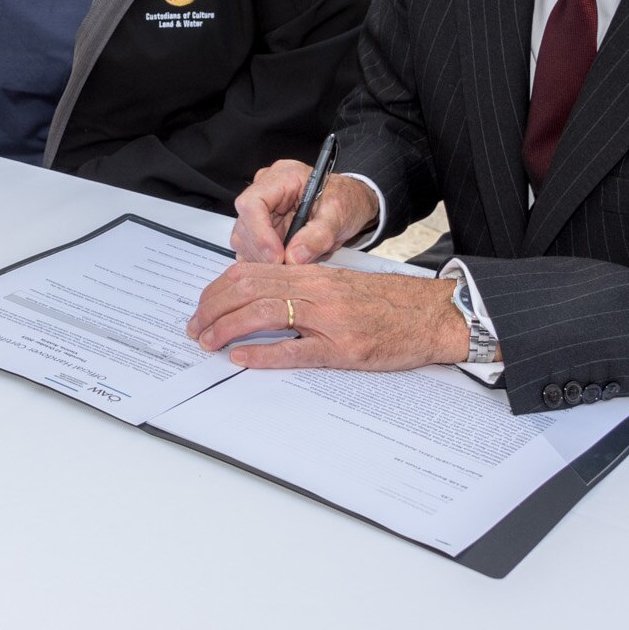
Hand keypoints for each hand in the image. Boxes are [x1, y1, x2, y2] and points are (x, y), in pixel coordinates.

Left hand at [186, 263, 469, 371]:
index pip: (251, 272)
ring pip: (264, 314)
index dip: (218, 289)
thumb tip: (259, 300)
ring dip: (227, 329)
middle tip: (195, 328)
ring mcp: (330, 320)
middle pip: (248, 290)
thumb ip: (302, 289)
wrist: (433, 315)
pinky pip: (296, 350)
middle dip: (213, 309)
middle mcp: (317, 291)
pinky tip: (241, 357)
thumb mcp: (340, 285)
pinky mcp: (344, 349)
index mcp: (314, 273)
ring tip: (207, 342)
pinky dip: (263, 353)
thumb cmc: (389, 302)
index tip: (202, 306)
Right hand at [232, 162, 379, 264]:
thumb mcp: (339, 215)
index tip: (277, 257)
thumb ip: (318, 235)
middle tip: (289, 267)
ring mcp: (262, 211)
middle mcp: (266, 191)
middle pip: (244, 225)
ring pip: (244, 240)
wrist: (351, 204)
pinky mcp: (262, 229)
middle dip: (264, 252)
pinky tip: (290, 262)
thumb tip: (293, 257)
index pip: (252, 203)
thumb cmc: (346, 200)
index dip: (259, 233)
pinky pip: (253, 250)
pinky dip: (268, 262)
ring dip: (266, 259)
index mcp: (282, 177)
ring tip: (297, 261)